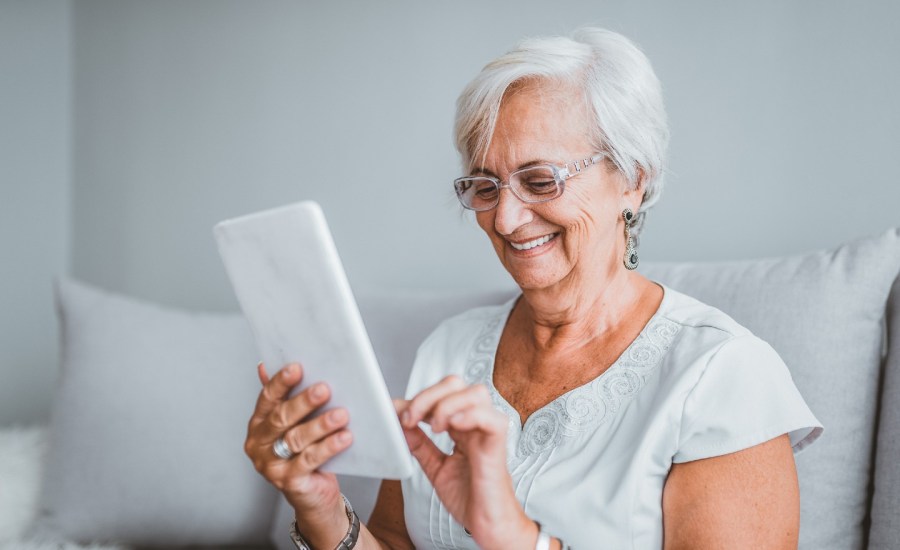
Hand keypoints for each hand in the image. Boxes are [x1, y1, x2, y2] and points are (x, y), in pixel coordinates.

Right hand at [244, 363, 351, 535]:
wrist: (314, 493)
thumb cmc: (305, 451)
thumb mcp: (295, 423)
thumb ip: (287, 396)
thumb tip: (271, 365)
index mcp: (258, 423)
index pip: (267, 398)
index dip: (281, 382)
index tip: (297, 367)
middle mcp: (259, 444)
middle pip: (280, 418)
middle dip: (303, 402)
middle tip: (325, 388)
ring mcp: (270, 465)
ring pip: (296, 439)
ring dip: (320, 425)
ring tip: (341, 414)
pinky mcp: (288, 482)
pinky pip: (310, 460)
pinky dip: (328, 447)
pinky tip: (345, 437)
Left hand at [397, 375, 536, 549]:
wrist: (487, 526)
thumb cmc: (469, 498)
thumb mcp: (435, 468)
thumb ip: (420, 445)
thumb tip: (401, 423)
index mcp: (462, 425)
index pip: (441, 394)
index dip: (416, 398)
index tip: (396, 412)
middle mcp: (476, 423)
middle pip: (456, 384)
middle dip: (428, 396)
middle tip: (412, 418)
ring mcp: (488, 432)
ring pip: (475, 393)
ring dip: (447, 404)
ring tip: (434, 428)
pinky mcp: (498, 445)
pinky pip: (491, 418)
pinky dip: (469, 415)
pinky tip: (452, 428)